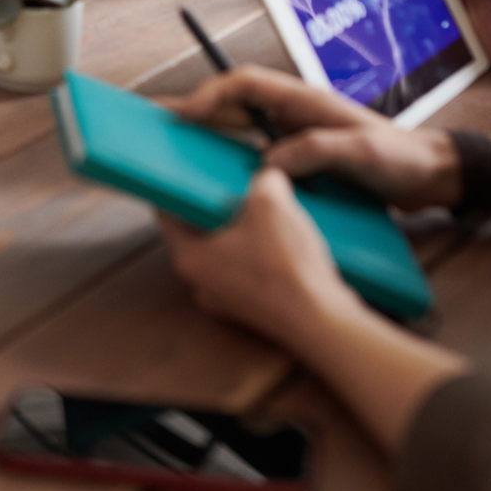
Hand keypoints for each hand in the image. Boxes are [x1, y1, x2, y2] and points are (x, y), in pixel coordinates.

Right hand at [156, 65, 459, 209]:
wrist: (432, 176)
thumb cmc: (402, 158)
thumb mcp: (362, 153)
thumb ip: (317, 151)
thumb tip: (268, 163)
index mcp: (304, 100)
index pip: (245, 83)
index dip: (211, 93)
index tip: (186, 115)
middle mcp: (293, 112)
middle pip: (231, 103)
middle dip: (193, 110)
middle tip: (155, 125)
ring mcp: (295, 134)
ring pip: (237, 127)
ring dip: (206, 134)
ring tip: (172, 149)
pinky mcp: (300, 157)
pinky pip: (253, 152)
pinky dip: (229, 159)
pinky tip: (214, 178)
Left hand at [160, 168, 360, 347]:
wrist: (322, 322)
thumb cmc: (286, 267)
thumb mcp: (271, 203)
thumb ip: (262, 180)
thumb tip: (266, 176)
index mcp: (189, 257)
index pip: (169, 212)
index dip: (181, 185)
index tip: (193, 169)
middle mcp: (200, 282)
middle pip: (200, 231)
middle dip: (221, 205)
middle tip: (240, 185)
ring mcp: (226, 299)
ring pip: (227, 250)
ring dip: (246, 229)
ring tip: (268, 209)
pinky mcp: (253, 308)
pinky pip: (249, 269)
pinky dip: (262, 251)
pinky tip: (286, 238)